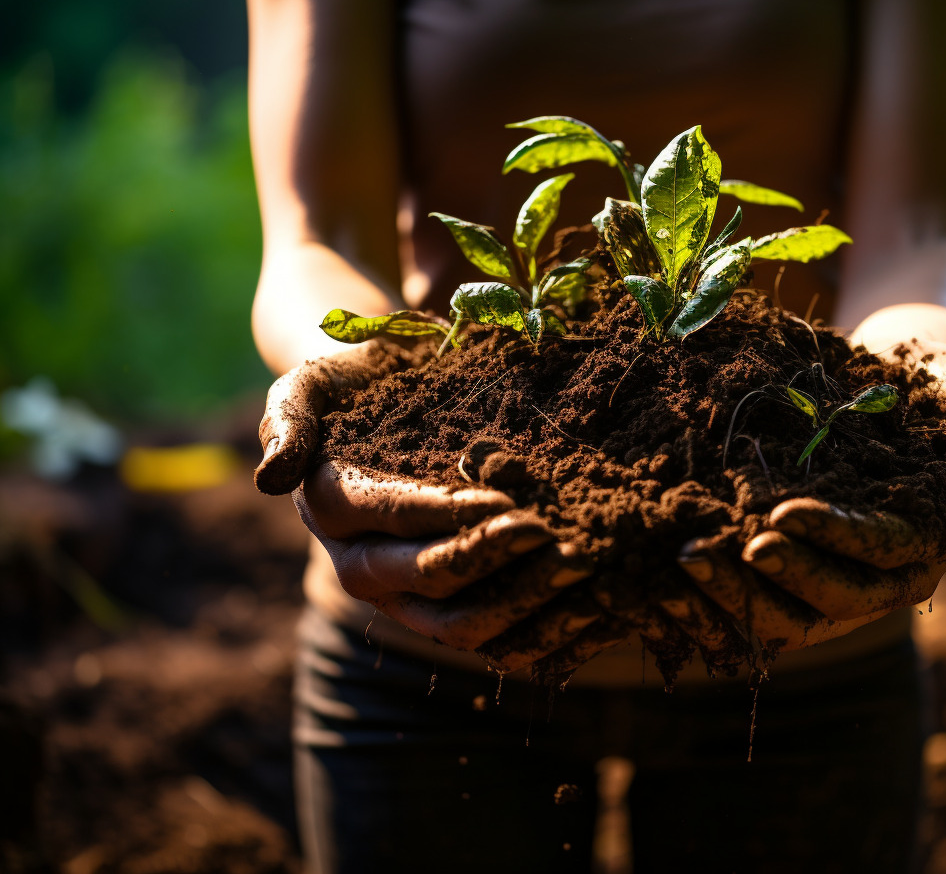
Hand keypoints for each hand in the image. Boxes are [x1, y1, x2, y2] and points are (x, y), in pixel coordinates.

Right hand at [255, 342, 597, 671]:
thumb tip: (272, 478)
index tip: (514, 506)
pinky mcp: (445, 609)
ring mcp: (405, 595)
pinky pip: (492, 643)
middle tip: (565, 541)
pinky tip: (593, 614)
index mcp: (331, 507)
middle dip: (500, 565)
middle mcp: (362, 564)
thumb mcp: (313, 382)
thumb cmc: (359, 382)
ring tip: (587, 574)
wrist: (388, 401)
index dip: (453, 518)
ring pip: (463, 626)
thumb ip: (290, 418)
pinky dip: (542, 638)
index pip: (396, 521)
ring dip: (528, 609)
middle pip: (431, 583)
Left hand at [673, 338, 945, 655]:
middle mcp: (879, 571)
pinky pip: (754, 592)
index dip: (833, 539)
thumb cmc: (945, 381)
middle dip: (770, 580)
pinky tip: (665, 570)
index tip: (781, 514)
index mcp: (926, 540)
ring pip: (784, 611)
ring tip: (680, 560)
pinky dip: (715, 593)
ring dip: (731, 596)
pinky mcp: (792, 558)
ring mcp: (831, 570)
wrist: (891, 370)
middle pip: (827, 600)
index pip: (879, 553)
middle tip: (712, 550)